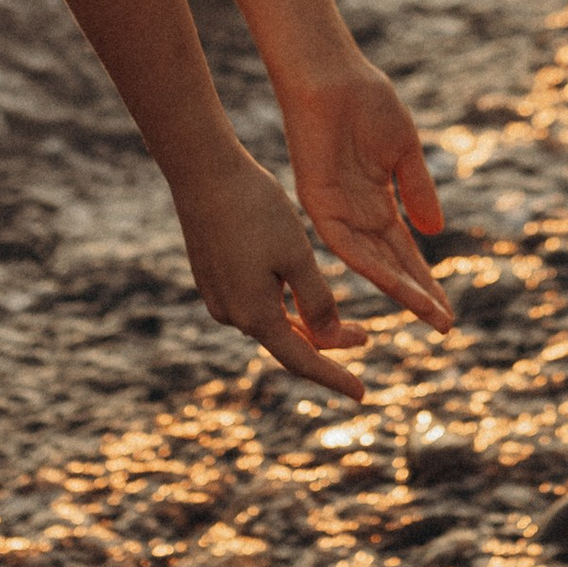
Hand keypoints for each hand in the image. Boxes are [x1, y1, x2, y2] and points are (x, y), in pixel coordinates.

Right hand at [177, 155, 372, 398]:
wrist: (202, 172)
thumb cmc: (255, 210)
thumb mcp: (298, 257)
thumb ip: (317, 303)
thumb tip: (331, 342)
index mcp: (254, 315)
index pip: (302, 361)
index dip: (334, 378)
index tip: (363, 394)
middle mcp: (231, 314)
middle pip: (287, 342)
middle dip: (327, 344)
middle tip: (365, 336)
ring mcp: (217, 295)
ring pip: (270, 321)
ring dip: (305, 323)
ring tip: (339, 318)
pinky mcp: (211, 276)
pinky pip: (254, 303)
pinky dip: (283, 305)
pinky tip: (297, 291)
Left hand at [279, 57, 452, 330]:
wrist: (330, 75)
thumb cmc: (366, 102)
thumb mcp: (403, 151)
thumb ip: (418, 190)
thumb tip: (435, 231)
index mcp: (377, 201)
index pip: (405, 251)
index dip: (426, 280)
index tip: (447, 310)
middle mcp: (356, 215)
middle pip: (391, 266)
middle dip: (418, 296)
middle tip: (445, 327)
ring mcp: (337, 213)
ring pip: (372, 264)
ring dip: (402, 289)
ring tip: (431, 313)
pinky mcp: (319, 205)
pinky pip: (348, 246)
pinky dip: (374, 266)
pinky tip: (399, 285)